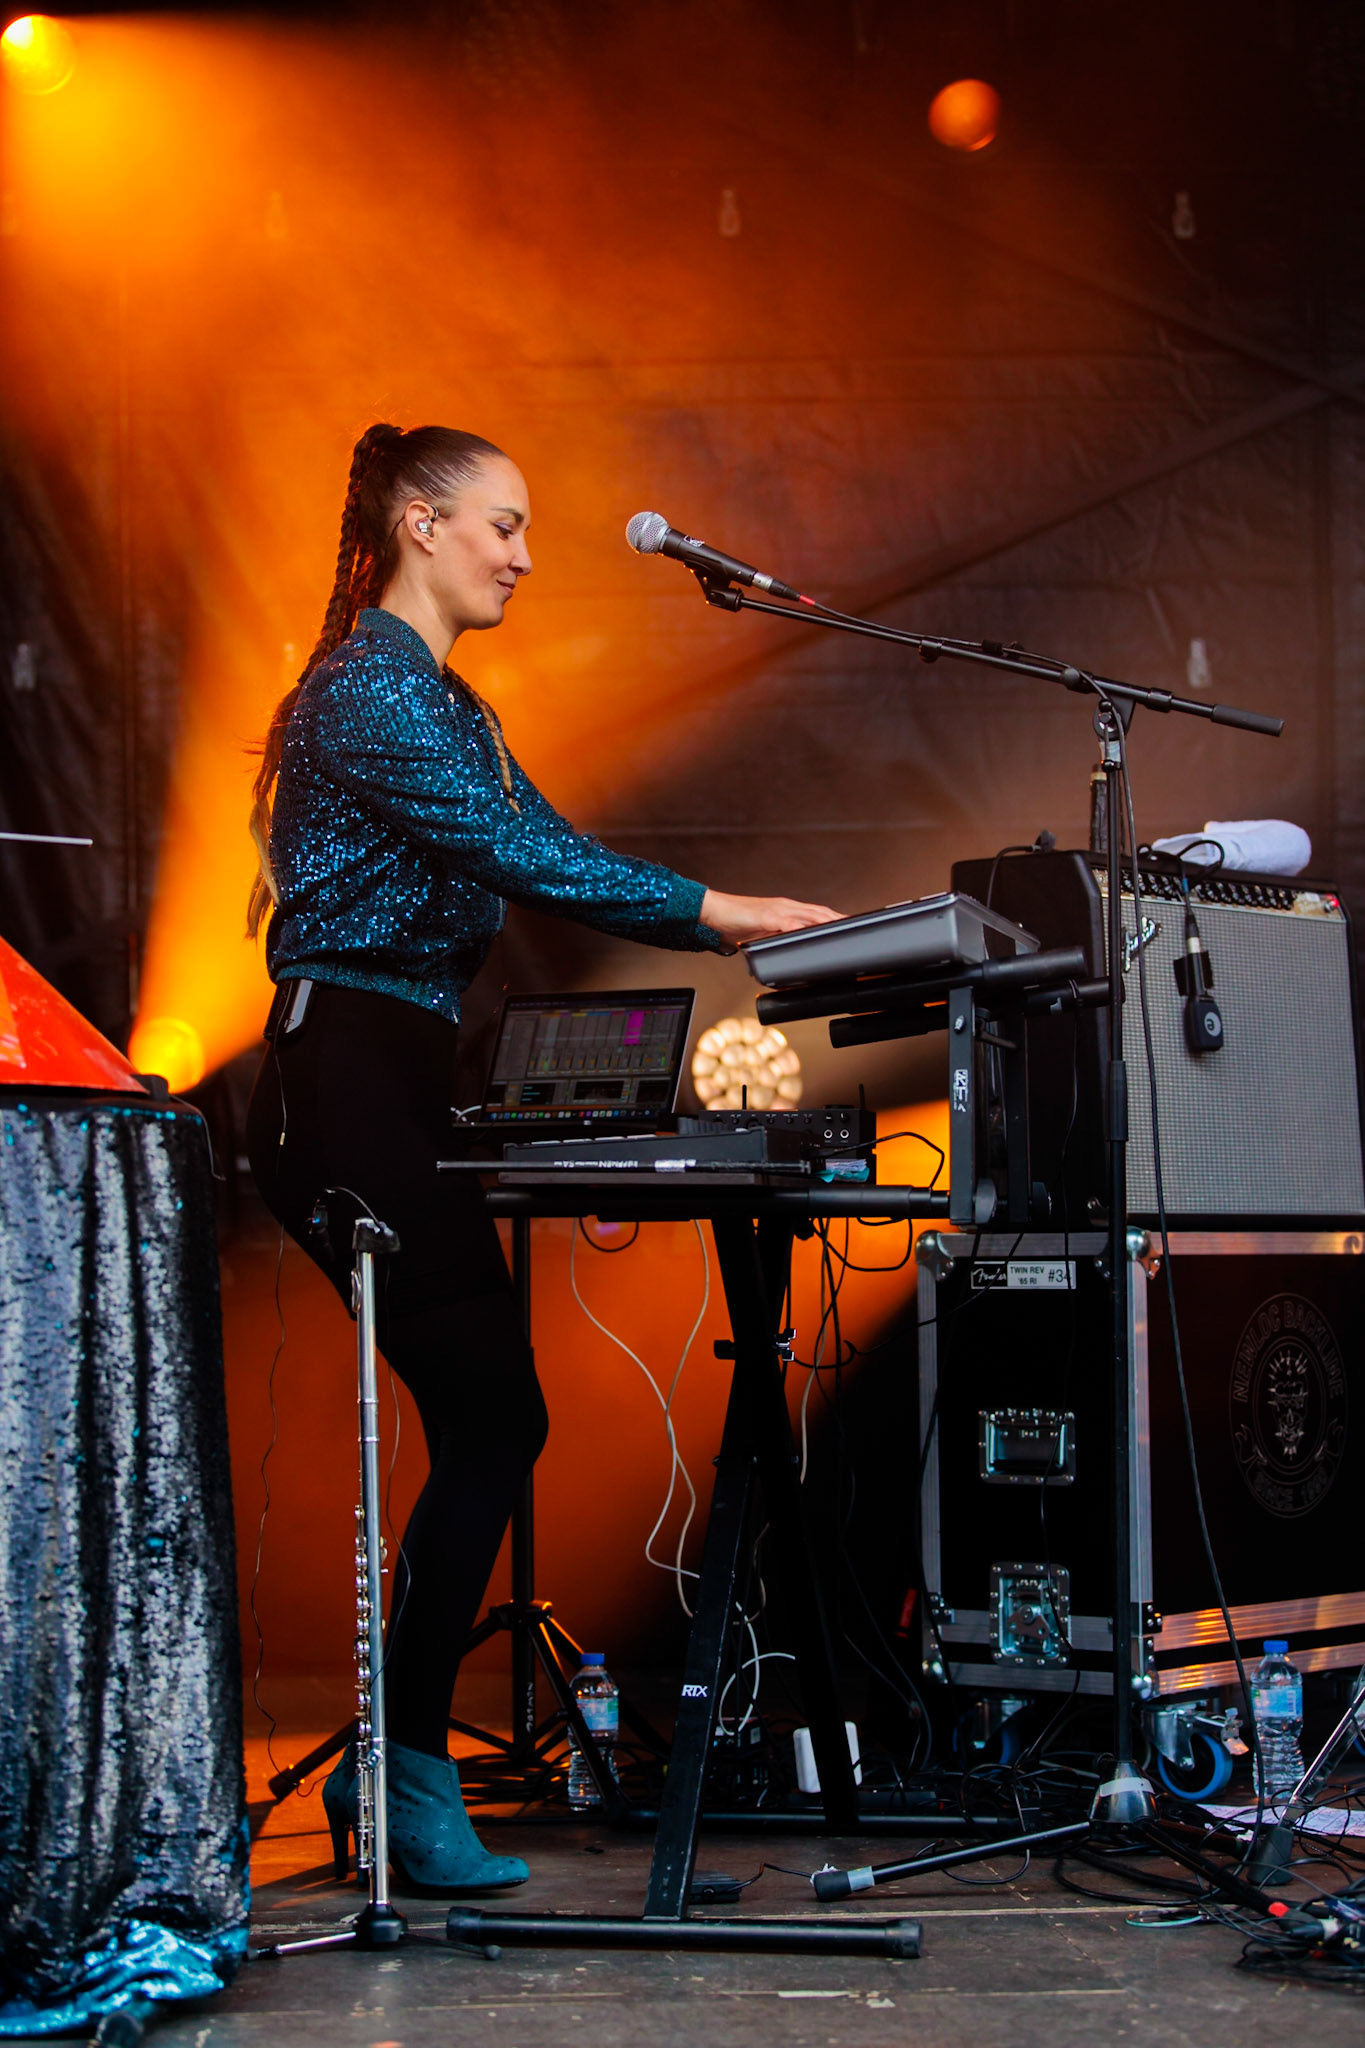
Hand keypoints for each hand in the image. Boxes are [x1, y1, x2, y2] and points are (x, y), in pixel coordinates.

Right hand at [699, 889, 844, 947]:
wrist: (713, 911)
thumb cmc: (735, 922)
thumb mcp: (763, 932)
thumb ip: (776, 938)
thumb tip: (788, 950)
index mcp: (786, 909)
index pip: (816, 912)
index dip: (834, 918)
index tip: (849, 924)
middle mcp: (785, 906)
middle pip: (819, 911)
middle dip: (838, 919)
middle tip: (857, 927)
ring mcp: (776, 910)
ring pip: (808, 914)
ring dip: (826, 921)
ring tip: (842, 928)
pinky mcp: (766, 917)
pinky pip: (787, 923)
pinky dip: (800, 927)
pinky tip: (809, 932)